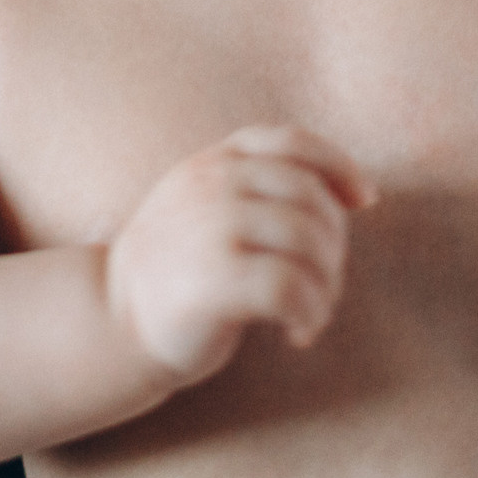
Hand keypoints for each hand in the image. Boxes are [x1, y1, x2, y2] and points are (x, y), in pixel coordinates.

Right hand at [104, 124, 377, 385]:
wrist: (113, 323)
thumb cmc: (181, 269)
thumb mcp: (211, 207)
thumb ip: (264, 189)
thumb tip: (358, 192)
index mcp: (214, 163)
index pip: (292, 143)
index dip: (339, 166)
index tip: (364, 200)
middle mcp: (210, 185)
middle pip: (311, 198)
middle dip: (334, 245)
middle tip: (324, 286)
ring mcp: (208, 230)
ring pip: (307, 241)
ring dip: (327, 285)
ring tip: (312, 314)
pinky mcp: (211, 281)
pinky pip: (291, 288)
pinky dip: (310, 313)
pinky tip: (298, 334)